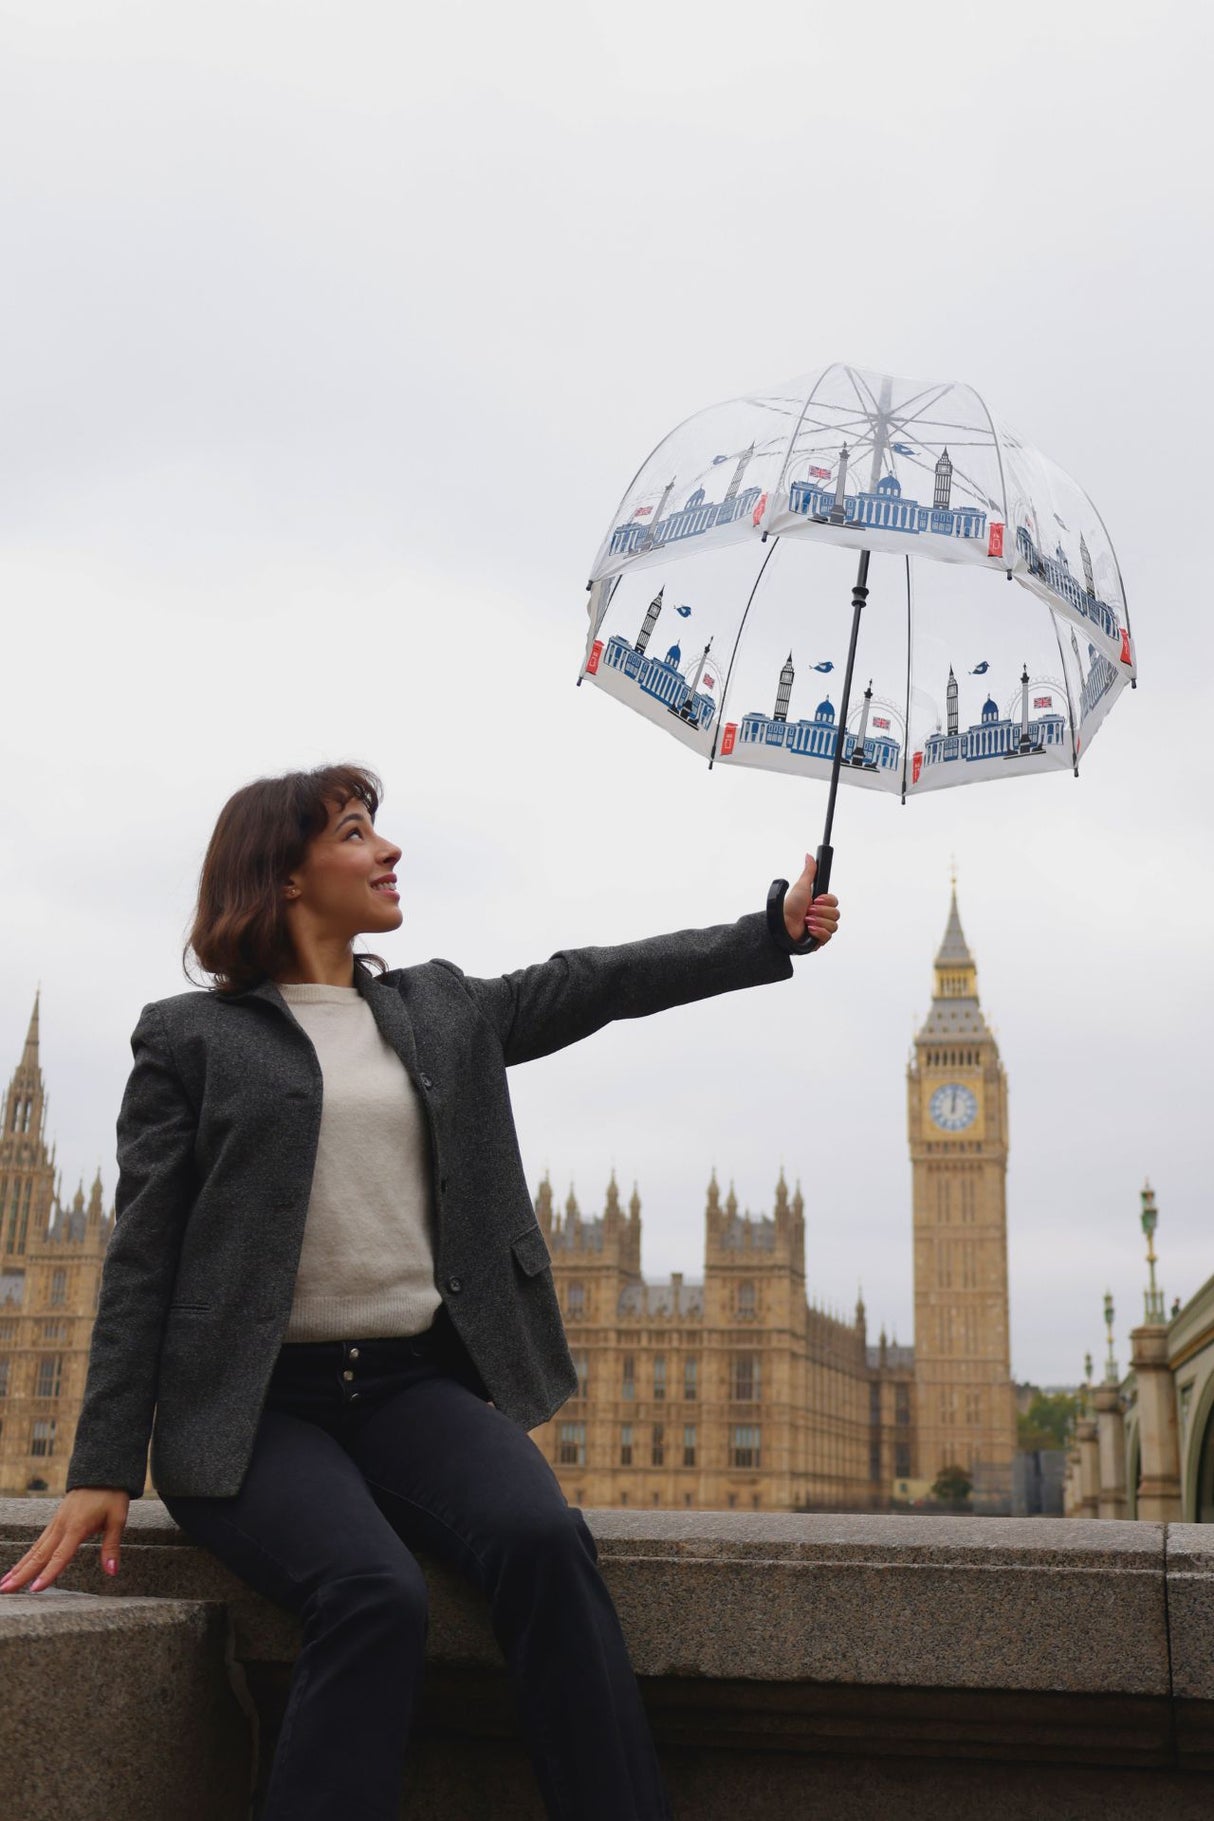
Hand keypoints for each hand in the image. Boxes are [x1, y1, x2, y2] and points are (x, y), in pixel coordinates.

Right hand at [0, 1487, 129, 1593]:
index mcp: (76, 1526)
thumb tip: (112, 1571)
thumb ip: (111, 1546)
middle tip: (5, 1590)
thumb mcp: (118, 1518)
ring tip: (3, 1585)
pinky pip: (38, 1543)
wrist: (102, 1470)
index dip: (48, 1573)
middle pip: (39, 1555)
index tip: (35, 1589)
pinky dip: (26, 1557)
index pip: (60, 1555)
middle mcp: (61, 1526)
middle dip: (22, 1574)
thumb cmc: (111, 1495)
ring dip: (18, 1567)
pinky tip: (17, 1569)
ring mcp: (55, 1523)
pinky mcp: (54, 1522)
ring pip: (34, 1549)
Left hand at [784, 853, 839, 947]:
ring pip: (833, 926)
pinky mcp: (818, 941)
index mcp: (819, 905)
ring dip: (818, 922)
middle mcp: (821, 916)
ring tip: (806, 921)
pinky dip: (818, 932)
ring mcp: (820, 929)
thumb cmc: (789, 906)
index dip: (827, 901)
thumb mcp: (801, 886)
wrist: (782, 925)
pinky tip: (809, 930)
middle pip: (836, 914)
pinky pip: (827, 937)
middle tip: (808, 911)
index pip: (835, 902)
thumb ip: (809, 872)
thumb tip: (809, 856)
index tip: (816, 900)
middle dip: (821, 912)